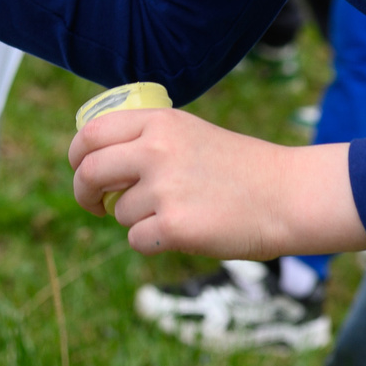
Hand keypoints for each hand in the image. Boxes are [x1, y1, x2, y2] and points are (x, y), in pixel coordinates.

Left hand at [68, 109, 365, 258]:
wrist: (287, 195)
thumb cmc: (242, 169)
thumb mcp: (191, 134)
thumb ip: (149, 141)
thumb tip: (98, 165)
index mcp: (160, 122)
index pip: (92, 133)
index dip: (78, 156)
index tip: (83, 170)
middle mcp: (156, 150)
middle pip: (90, 171)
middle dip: (84, 193)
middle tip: (96, 205)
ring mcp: (164, 188)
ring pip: (119, 212)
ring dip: (138, 220)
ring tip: (180, 213)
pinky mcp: (174, 226)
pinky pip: (136, 240)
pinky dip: (153, 242)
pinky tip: (184, 233)